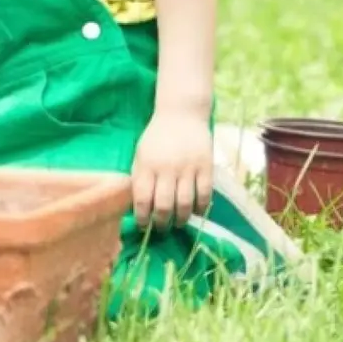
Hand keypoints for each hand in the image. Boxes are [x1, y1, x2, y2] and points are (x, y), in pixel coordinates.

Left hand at [130, 109, 212, 230]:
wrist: (181, 113)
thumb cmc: (157, 137)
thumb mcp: (141, 153)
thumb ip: (139, 177)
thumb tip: (137, 205)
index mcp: (147, 165)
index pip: (142, 199)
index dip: (142, 217)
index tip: (143, 226)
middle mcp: (166, 169)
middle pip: (164, 206)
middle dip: (162, 223)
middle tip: (162, 228)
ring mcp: (188, 168)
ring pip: (185, 204)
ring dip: (181, 219)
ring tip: (179, 222)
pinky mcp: (206, 166)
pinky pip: (205, 194)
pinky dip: (201, 208)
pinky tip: (196, 211)